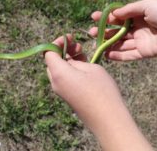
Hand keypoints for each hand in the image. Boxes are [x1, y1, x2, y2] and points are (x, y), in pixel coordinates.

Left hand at [45, 35, 152, 150]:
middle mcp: (55, 82)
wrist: (107, 119)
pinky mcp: (67, 97)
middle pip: (52, 61)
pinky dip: (70, 69)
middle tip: (78, 45)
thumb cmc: (101, 90)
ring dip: (68, 59)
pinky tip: (84, 66)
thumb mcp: (90, 68)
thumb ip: (76, 61)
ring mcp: (61, 91)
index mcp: (58, 73)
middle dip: (63, 50)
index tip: (70, 37)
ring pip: (59, 70)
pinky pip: (64, 79)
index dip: (57, 42)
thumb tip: (70, 60)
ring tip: (83, 53)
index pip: (48, 53)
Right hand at [89, 0, 156, 59]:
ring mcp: (141, 42)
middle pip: (117, 32)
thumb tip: (113, 14)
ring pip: (121, 44)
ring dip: (108, 44)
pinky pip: (128, 56)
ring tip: (96, 44)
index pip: (118, 17)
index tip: (93, 17)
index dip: (105, 18)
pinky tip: (106, 54)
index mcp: (138, 16)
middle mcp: (138, 29)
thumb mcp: (145, 5)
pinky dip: (117, 56)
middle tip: (91, 32)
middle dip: (104, 32)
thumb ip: (128, 10)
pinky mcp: (144, 53)